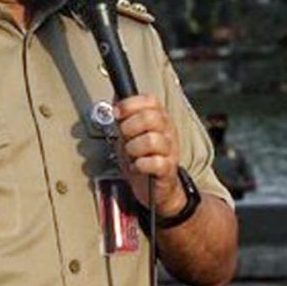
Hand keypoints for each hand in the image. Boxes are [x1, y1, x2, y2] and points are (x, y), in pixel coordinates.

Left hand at [114, 95, 184, 215]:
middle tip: (124, 137)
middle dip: (129, 127)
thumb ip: (124, 117)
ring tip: (131, 154)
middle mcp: (168, 131)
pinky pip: (155, 162)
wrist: (155, 187)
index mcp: (160, 118)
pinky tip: (137, 166)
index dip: (130, 104)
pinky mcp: (168, 169)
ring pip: (152, 140)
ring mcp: (170, 150)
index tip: (117, 113)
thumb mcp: (131, 134)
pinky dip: (140, 164)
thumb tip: (115, 98)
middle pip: (151, 117)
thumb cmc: (142, 158)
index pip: (150, 100)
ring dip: (134, 147)